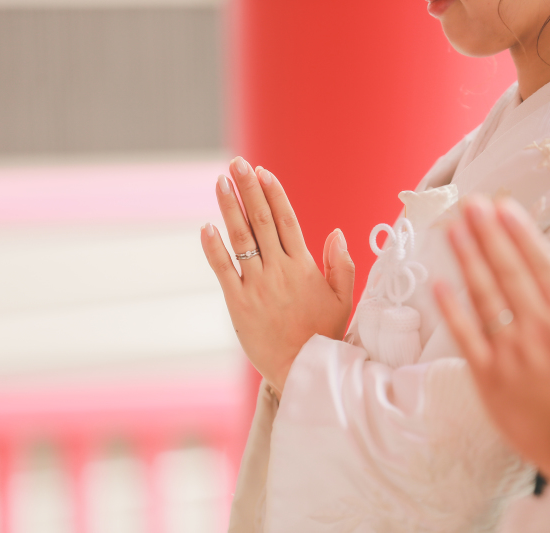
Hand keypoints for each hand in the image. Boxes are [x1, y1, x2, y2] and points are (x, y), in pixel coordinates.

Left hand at [201, 157, 354, 393]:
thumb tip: (335, 231)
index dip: (274, 194)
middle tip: (237, 163)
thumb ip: (340, 264)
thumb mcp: (343, 298)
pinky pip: (223, 270)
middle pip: (261, 221)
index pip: (287, 220)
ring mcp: (257, 285)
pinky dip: (214, 248)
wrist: (301, 369)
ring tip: (221, 181)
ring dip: (230, 208)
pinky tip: (206, 227)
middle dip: (248, 189)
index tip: (262, 172)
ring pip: (241, 239)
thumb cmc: (323, 332)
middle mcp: (279, 270)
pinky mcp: (238, 303)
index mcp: (304, 266)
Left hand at [433, 196, 549, 507]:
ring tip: (453, 230)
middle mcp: (537, 326)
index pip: (540, 263)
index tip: (504, 207)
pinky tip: (438, 284)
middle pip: (507, 270)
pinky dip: (452, 309)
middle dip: (488, 233)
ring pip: (484, 296)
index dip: (519, 232)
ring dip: (467, 259)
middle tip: (470, 204)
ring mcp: (511, 350)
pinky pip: (466, 337)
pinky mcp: (490, 376)